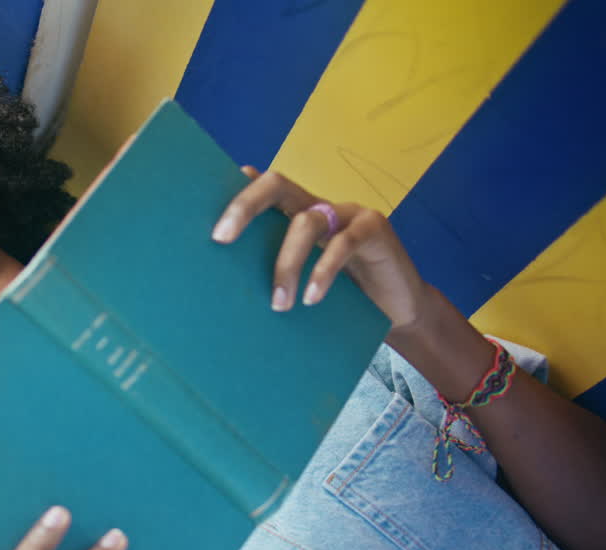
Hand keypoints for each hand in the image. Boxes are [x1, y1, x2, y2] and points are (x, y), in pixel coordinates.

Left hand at [212, 167, 430, 329]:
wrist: (398, 309)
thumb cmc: (343, 296)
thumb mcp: (302, 281)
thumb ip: (273, 269)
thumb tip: (223, 283)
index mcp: (297, 213)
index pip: (261, 191)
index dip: (234, 195)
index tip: (208, 217)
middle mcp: (319, 205)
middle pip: (277, 185)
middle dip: (244, 206)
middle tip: (221, 238)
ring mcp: (348, 213)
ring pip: (306, 222)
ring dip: (286, 264)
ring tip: (278, 303)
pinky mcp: (375, 228)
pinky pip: (344, 243)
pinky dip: (324, 272)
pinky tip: (311, 298)